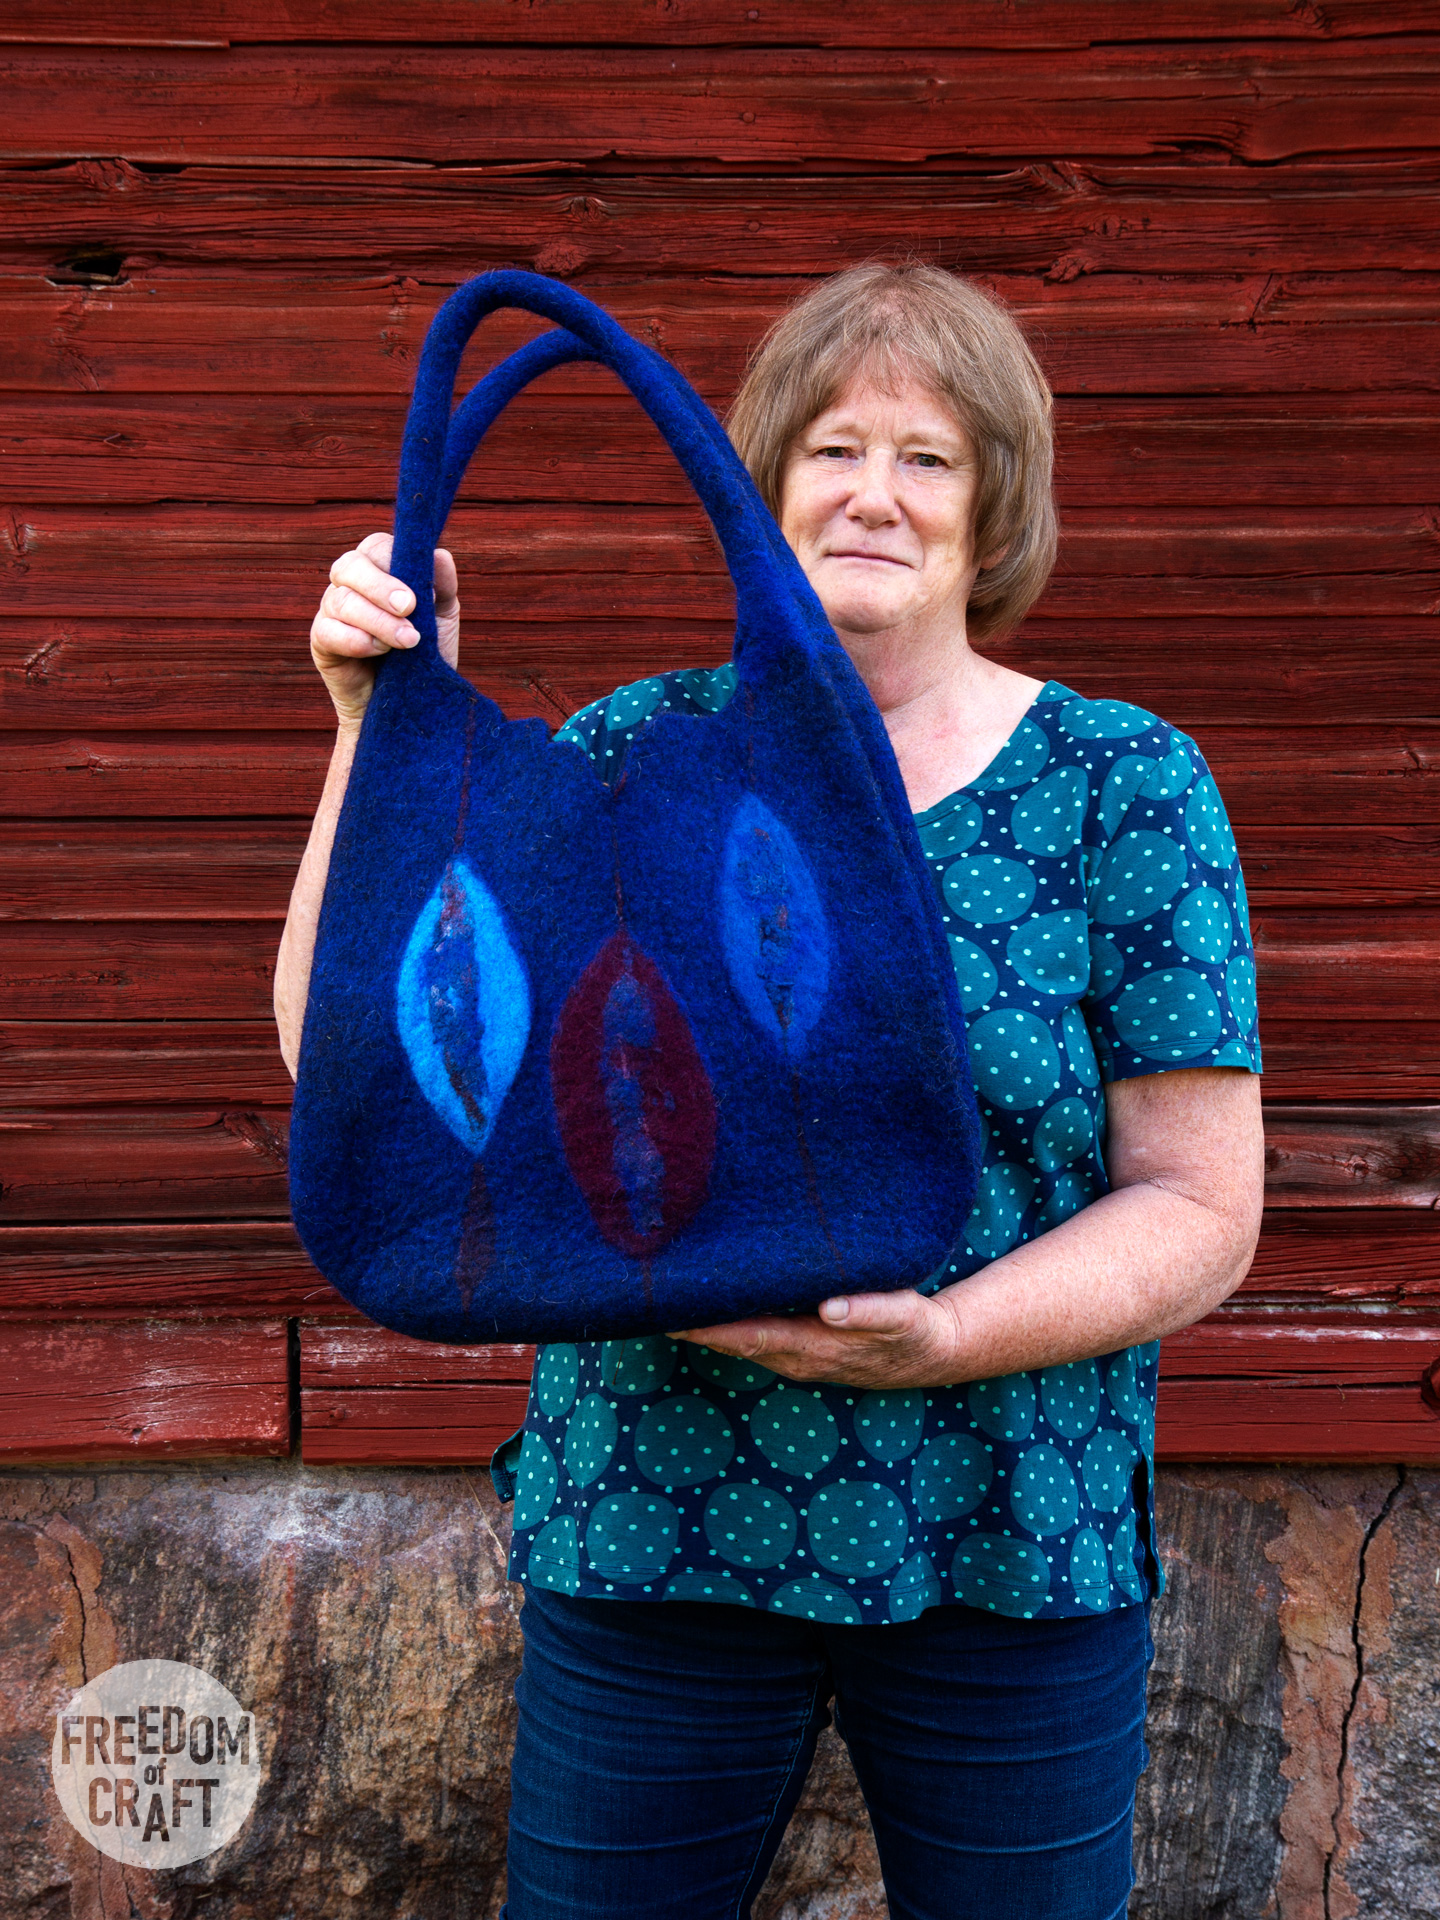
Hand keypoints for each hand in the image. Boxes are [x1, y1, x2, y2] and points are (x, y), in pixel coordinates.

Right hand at [310, 531, 459, 729]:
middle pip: (349, 566)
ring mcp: (331, 611)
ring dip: (378, 621)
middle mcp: (349, 584)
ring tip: (409, 642)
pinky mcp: (321, 641)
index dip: (395, 561)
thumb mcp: (442, 618)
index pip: (376, 547)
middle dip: (381, 587)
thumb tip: (439, 554)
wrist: (412, 704)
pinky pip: (328, 631)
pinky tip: (379, 652)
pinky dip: (356, 640)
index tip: (421, 593)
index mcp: (378, 569)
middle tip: (409, 608)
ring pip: (341, 600)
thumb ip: (441, 585)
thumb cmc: (426, 655)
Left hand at [670, 1290, 965, 1390]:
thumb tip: (831, 1308)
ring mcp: (792, 1354)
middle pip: (730, 1339)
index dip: (707, 1328)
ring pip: (737, 1337)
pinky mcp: (796, 1344)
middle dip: (689, 1323)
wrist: (930, 1353)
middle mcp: (793, 1356)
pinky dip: (723, 1321)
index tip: (668, 1315)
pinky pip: (751, 1332)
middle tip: (645, 1296)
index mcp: (811, 1347)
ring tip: (662, 1295)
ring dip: (701, 1324)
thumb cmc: (913, 1329)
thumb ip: (870, 1311)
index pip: (747, 1335)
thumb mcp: (902, 1317)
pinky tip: (704, 1303)